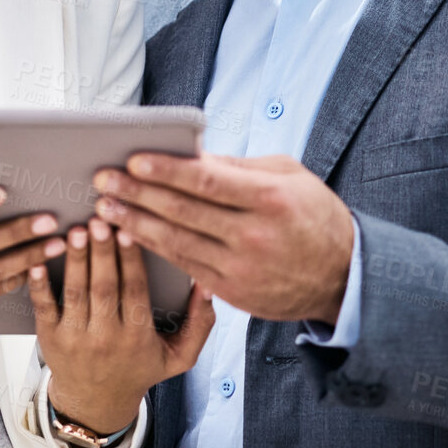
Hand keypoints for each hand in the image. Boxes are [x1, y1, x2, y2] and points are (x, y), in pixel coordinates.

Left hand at [30, 217, 213, 434]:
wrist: (97, 403)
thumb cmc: (140, 369)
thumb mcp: (179, 356)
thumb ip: (200, 323)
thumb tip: (209, 284)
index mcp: (138, 337)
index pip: (135, 291)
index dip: (131, 259)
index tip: (129, 230)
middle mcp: (106, 338)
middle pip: (104, 287)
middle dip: (102, 252)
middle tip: (99, 220)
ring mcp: (75, 338)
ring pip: (75, 293)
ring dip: (75, 261)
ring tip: (77, 231)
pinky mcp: (50, 338)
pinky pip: (44, 308)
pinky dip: (39, 285)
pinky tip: (39, 262)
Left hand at [92, 151, 354, 322]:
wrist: (343, 277)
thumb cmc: (314, 215)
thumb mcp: (289, 176)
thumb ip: (239, 167)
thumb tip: (192, 154)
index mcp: (270, 198)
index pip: (207, 181)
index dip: (166, 170)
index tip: (134, 159)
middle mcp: (254, 235)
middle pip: (184, 212)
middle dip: (138, 194)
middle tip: (104, 180)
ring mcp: (242, 268)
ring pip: (177, 243)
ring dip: (136, 224)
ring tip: (106, 208)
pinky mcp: (233, 293)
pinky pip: (185, 267)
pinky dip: (155, 251)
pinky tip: (131, 236)